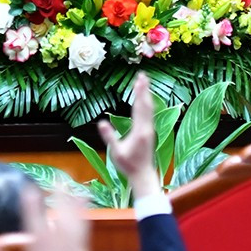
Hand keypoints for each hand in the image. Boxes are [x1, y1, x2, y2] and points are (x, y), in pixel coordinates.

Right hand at [98, 74, 162, 200]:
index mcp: (140, 131)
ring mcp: (150, 130)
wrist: (143, 175)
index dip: (139, 93)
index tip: (138, 81)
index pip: (139, 108)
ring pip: (150, 108)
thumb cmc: (128, 165)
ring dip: (146, 94)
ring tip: (144, 82)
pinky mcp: (150, 132)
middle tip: (142, 75)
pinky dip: (147, 103)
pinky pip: (149, 113)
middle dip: (144, 89)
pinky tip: (145, 99)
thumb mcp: (116, 152)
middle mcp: (147, 128)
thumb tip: (100, 123)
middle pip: (146, 105)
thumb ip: (109, 137)